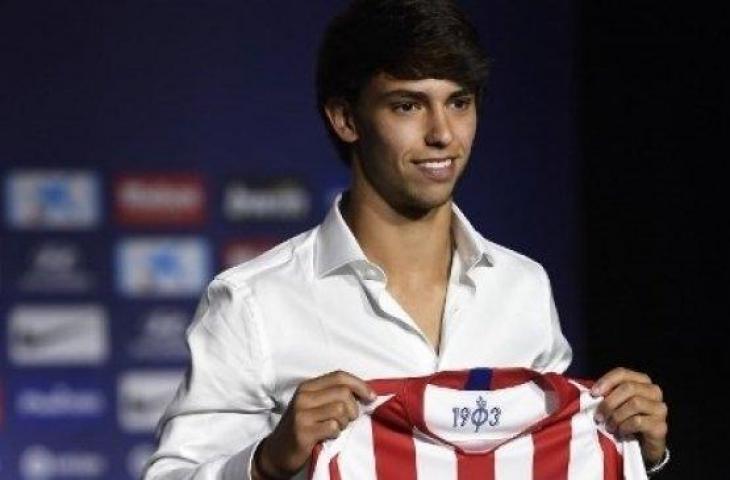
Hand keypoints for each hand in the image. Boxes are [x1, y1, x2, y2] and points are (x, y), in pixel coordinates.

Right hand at [253, 370, 374, 479]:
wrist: (277, 453)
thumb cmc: (303, 427)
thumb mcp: (314, 406)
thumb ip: (334, 395)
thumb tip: (366, 393)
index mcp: (307, 387)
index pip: (339, 376)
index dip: (359, 384)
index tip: (371, 397)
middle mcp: (303, 396)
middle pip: (343, 392)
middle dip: (353, 408)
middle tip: (347, 420)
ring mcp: (301, 414)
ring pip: (340, 409)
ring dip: (345, 422)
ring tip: (336, 428)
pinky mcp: (303, 432)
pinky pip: (333, 427)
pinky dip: (336, 434)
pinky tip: (328, 437)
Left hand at [592, 367, 667, 465]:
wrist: (642, 445)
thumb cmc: (626, 419)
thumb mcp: (615, 404)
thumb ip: (607, 394)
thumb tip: (592, 392)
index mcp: (641, 381)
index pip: (622, 373)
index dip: (606, 381)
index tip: (593, 393)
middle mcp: (653, 391)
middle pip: (629, 388)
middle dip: (609, 402)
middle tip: (598, 416)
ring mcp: (659, 408)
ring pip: (634, 403)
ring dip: (616, 416)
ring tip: (609, 426)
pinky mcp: (660, 426)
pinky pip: (638, 421)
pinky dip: (624, 427)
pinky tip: (620, 432)